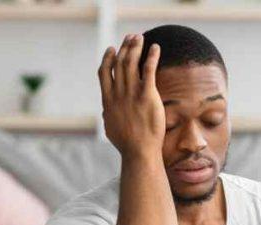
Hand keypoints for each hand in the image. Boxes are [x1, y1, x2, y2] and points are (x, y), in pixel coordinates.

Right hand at [98, 34, 163, 157]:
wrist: (139, 151)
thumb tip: (106, 110)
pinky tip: (155, 47)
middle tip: (130, 38)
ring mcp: (132, 94)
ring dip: (135, 47)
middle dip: (124, 47)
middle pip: (119, 63)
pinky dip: (151, 56)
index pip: (104, 72)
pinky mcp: (147, 96)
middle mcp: (118, 93)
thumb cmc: (126, 143)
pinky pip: (148, 70)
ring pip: (131, 63)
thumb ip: (108, 115)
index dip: (108, 58)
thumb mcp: (110, 127)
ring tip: (140, 37)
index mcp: (108, 100)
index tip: (112, 49)